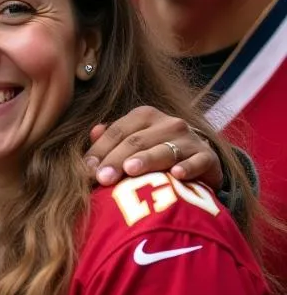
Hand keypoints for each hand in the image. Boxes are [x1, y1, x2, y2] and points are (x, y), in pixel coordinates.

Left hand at [86, 106, 222, 189]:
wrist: (199, 159)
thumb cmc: (155, 151)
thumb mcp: (132, 143)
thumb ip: (111, 139)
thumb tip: (94, 132)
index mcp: (144, 116)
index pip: (117, 132)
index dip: (100, 150)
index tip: (87, 170)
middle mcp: (167, 123)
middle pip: (136, 142)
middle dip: (117, 160)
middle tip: (102, 178)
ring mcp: (189, 139)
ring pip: (164, 150)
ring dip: (147, 160)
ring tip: (131, 170)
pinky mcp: (208, 157)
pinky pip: (197, 161)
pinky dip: (188, 167)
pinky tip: (177, 175)